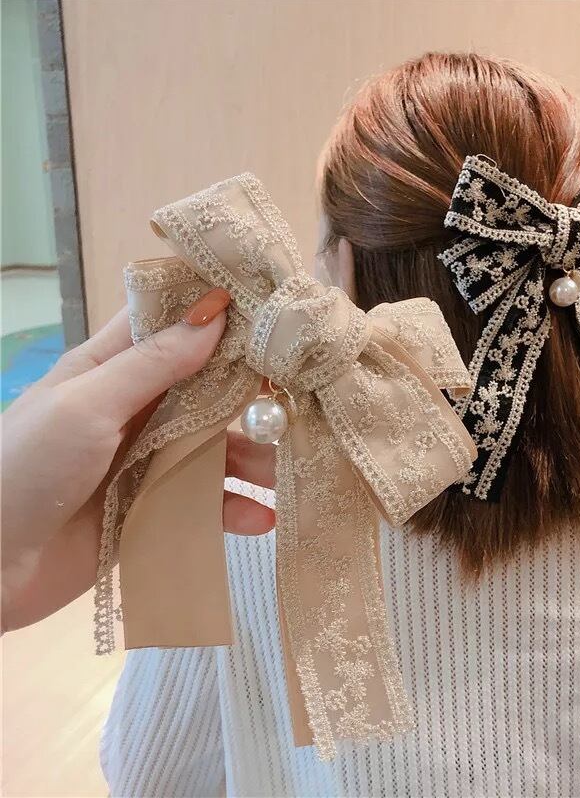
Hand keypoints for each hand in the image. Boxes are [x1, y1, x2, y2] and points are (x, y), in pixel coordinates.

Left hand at [1, 290, 275, 631]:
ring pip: (216, 447)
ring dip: (253, 458)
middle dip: (252, 391)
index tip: (274, 311)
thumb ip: (152, 363)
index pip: (172, 325)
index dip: (218, 313)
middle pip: (208, 388)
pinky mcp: (158, 509)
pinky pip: (207, 501)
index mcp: (113, 369)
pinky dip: (234, 508)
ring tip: (287, 472)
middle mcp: (138, 408)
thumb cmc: (27, 469)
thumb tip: (216, 311)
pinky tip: (261, 519)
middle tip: (301, 395)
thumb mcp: (87, 405)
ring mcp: (150, 460)